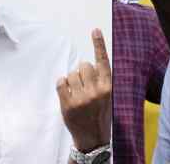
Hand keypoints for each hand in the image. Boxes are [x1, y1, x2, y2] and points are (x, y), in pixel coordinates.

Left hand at [57, 29, 111, 151]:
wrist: (93, 138)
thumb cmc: (99, 114)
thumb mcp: (107, 97)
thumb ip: (99, 81)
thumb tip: (84, 64)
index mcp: (108, 87)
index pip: (103, 62)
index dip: (99, 44)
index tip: (95, 30)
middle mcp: (96, 91)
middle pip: (83, 65)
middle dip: (82, 71)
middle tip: (84, 85)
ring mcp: (81, 98)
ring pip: (71, 73)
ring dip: (72, 79)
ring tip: (77, 92)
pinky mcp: (68, 104)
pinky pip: (61, 82)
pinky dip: (62, 84)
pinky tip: (67, 93)